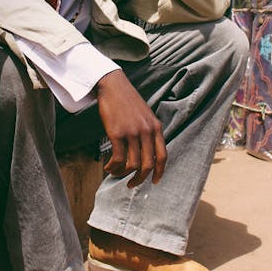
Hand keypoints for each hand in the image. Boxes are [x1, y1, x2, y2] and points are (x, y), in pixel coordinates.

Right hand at [95, 70, 166, 187]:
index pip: (163, 156)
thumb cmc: (127, 101)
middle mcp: (146, 131)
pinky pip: (118, 158)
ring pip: (132, 164)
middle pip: (148, 164)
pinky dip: (113, 167)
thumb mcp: (145, 115)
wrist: (113, 86)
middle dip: (140, 179)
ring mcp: (132, 133)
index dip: (160, 172)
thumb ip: (149, 131)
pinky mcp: (117, 133)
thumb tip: (146, 152)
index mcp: (156, 127)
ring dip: (123, 174)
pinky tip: (108, 167)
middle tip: (131, 184)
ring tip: (115, 174)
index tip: (155, 182)